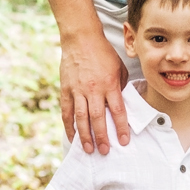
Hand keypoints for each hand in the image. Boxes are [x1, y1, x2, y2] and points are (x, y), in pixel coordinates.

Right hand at [60, 29, 130, 153]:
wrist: (81, 38)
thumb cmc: (103, 53)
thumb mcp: (119, 68)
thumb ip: (120, 87)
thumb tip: (121, 105)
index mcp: (110, 84)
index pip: (118, 110)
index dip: (121, 127)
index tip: (124, 141)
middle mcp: (94, 89)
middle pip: (98, 118)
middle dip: (102, 137)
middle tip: (105, 151)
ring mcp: (78, 90)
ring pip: (81, 117)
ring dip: (85, 135)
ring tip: (89, 149)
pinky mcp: (66, 89)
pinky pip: (67, 111)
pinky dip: (69, 126)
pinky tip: (72, 137)